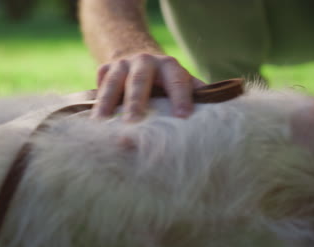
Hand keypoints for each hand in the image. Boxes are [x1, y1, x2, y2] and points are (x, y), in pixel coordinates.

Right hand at [90, 53, 205, 121]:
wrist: (136, 54)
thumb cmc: (165, 78)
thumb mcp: (182, 80)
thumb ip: (197, 94)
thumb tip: (219, 115)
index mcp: (169, 65)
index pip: (176, 80)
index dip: (180, 98)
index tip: (182, 117)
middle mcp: (145, 61)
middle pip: (139, 81)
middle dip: (136, 103)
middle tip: (133, 124)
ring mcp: (122, 64)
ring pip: (113, 83)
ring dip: (107, 104)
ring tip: (103, 125)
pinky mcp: (105, 69)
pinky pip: (98, 85)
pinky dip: (94, 104)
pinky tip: (93, 123)